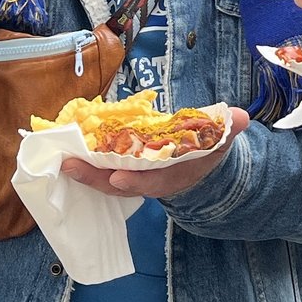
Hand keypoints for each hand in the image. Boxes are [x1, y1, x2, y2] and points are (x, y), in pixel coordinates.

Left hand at [60, 109, 250, 199]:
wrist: (197, 166)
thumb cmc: (207, 152)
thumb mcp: (221, 140)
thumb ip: (228, 129)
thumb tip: (239, 118)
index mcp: (171, 175)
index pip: (151, 182)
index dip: (135, 181)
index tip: (117, 178)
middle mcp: (148, 180)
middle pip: (118, 184)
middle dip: (95, 177)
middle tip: (71, 166)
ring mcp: (133, 176)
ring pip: (104, 179)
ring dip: (83, 172)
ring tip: (62, 160)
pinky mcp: (120, 167)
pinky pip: (99, 168)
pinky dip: (84, 163)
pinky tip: (64, 153)